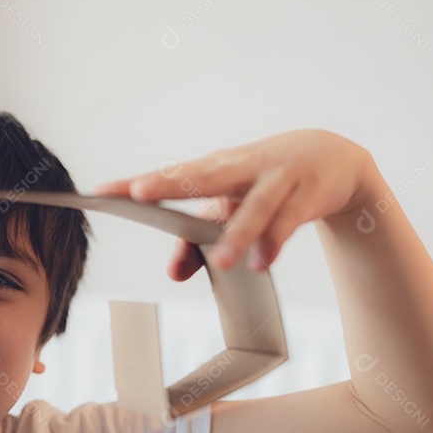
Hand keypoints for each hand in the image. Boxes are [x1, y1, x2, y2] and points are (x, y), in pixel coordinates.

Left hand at [91, 129, 377, 277]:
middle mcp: (241, 167)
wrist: (333, 157)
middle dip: (171, 183)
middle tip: (141, 193)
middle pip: (202, 175)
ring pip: (255, 206)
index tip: (99, 192)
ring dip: (236, 234)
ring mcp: (277, 177)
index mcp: (215, 168)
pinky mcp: (309, 193)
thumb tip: (173, 275)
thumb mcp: (230, 208)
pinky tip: (261, 263)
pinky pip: (290, 221)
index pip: (168, 176)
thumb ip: (198, 242)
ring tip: (219, 263)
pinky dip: (275, 242)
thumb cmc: (264, 182)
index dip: (133, 183)